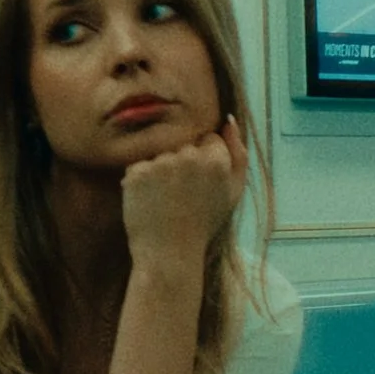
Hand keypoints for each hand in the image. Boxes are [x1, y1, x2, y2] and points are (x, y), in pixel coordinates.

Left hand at [120, 115, 246, 266]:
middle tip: (183, 196)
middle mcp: (189, 156)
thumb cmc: (204, 224)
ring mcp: (161, 163)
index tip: (202, 185)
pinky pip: (139, 167)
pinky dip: (141, 182)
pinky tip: (150, 202)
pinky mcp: (136, 173)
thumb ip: (238, 153)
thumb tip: (229, 119)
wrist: (170, 254)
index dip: (205, 162)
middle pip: (184, 145)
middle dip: (183, 164)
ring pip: (161, 155)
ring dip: (161, 172)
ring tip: (166, 201)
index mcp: (217, 160)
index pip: (208, 139)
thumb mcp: (234, 192)